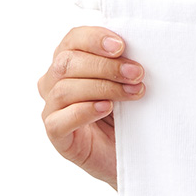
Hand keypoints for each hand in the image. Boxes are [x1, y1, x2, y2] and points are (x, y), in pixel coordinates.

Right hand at [38, 27, 145, 190]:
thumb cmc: (130, 118)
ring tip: (133, 93)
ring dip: (103, 88)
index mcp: (70, 63)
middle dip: (106, 66)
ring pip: (65, 89)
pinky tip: (106, 108)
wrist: (132, 157)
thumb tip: (142, 48)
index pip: (73, 40)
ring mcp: (52, 108)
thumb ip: (126, 68)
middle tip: (137, 73)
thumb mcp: (129, 87)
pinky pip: (59, 119)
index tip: (121, 45)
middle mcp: (54, 82)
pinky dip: (84, 111)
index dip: (94, 38)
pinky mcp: (56, 135)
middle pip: (68, 62)